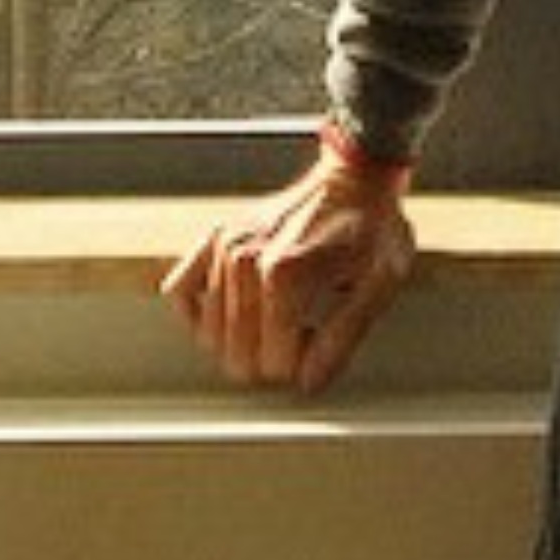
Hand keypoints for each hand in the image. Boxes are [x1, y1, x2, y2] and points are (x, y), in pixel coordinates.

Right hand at [161, 152, 416, 395]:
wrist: (357, 176)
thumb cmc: (373, 227)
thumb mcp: (380, 281)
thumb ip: (344, 337)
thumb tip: (308, 383)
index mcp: (285, 274)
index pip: (273, 364)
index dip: (302, 364)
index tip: (321, 340)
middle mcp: (245, 260)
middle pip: (237, 358)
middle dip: (271, 358)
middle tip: (302, 332)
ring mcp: (225, 247)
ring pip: (209, 337)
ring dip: (242, 338)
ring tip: (279, 317)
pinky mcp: (214, 237)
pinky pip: (180, 292)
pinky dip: (200, 311)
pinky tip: (234, 309)